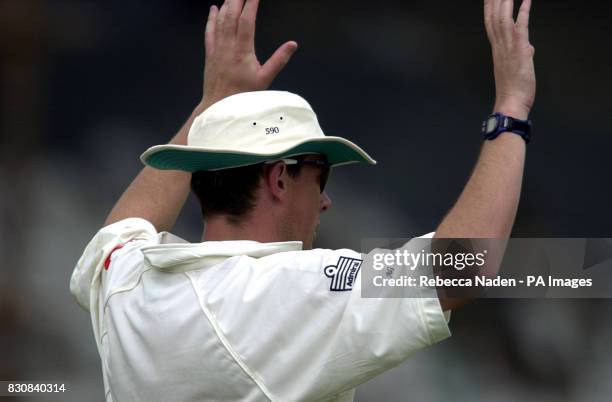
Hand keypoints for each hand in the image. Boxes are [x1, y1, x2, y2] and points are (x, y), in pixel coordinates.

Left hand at [200, 0, 297, 106]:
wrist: (218, 106)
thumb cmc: (243, 95)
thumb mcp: (265, 79)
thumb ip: (279, 60)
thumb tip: (292, 44)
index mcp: (243, 52)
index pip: (247, 21)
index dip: (251, 5)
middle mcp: (228, 46)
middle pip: (231, 16)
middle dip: (237, 0)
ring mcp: (217, 49)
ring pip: (220, 21)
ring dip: (227, 5)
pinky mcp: (210, 53)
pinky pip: (209, 31)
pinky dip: (211, 18)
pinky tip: (214, 9)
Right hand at [484, 0, 534, 118]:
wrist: (510, 103)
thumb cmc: (513, 91)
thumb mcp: (518, 69)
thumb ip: (522, 54)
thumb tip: (528, 47)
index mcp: (498, 50)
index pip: (491, 24)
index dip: (489, 9)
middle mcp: (500, 46)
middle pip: (493, 18)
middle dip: (492, 2)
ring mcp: (508, 47)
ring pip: (503, 19)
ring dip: (504, 2)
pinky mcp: (519, 50)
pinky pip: (520, 27)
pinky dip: (523, 12)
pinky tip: (526, 0)